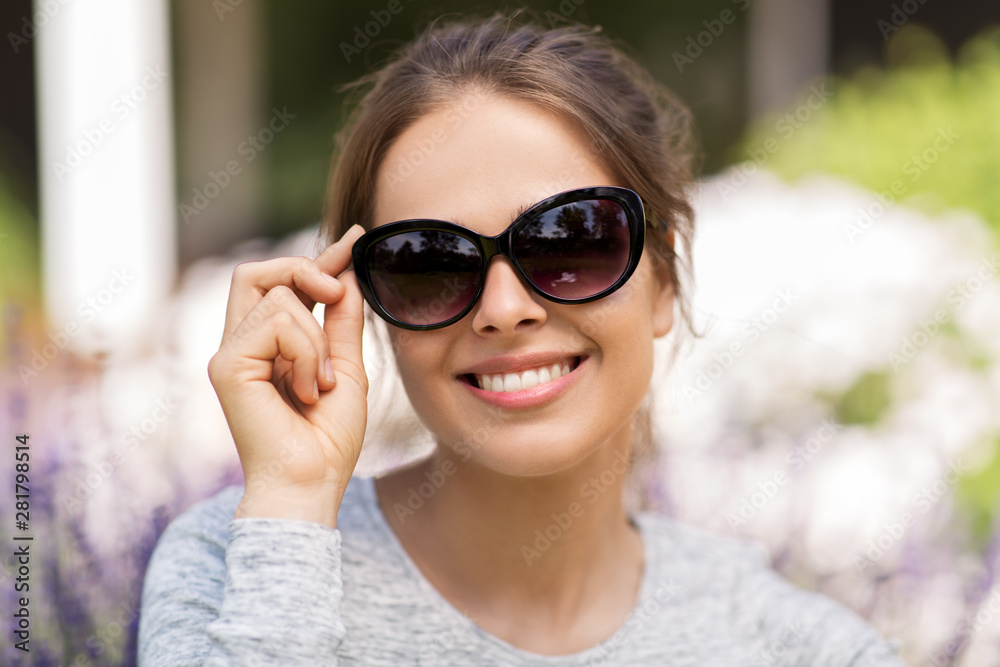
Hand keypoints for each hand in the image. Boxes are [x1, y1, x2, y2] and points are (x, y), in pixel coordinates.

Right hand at [207, 225, 367, 527]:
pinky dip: (307, 353)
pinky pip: (278, 323)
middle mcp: (241, 344)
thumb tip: (347, 274)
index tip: (355, 239)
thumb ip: (342, 322)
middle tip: (336, 293)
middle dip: (304, 268)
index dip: (319, 259)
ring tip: (319, 383)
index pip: (284, 284)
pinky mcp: (227, 365)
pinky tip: (307, 390)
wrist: (313, 481)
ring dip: (316, 339)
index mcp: (267, 346)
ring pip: (279, 297)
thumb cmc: (328, 437)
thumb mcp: (346, 368)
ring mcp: (229, 353)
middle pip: (255, 271)